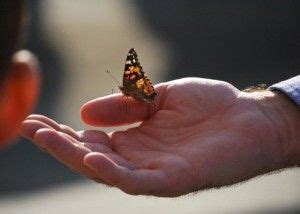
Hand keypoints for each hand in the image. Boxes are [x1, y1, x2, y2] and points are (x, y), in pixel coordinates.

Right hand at [21, 78, 298, 196]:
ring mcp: (154, 171)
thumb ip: (129, 103)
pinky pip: (136, 180)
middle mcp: (139, 156)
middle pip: (91, 154)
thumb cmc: (211, 106)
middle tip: (28, 127)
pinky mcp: (173, 180)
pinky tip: (93, 155)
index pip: (91, 136)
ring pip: (106, 169)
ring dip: (75, 155)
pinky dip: (113, 171)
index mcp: (136, 137)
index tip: (37, 117)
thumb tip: (84, 109)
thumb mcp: (163, 95)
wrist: (250, 118)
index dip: (64, 129)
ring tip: (47, 137)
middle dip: (59, 142)